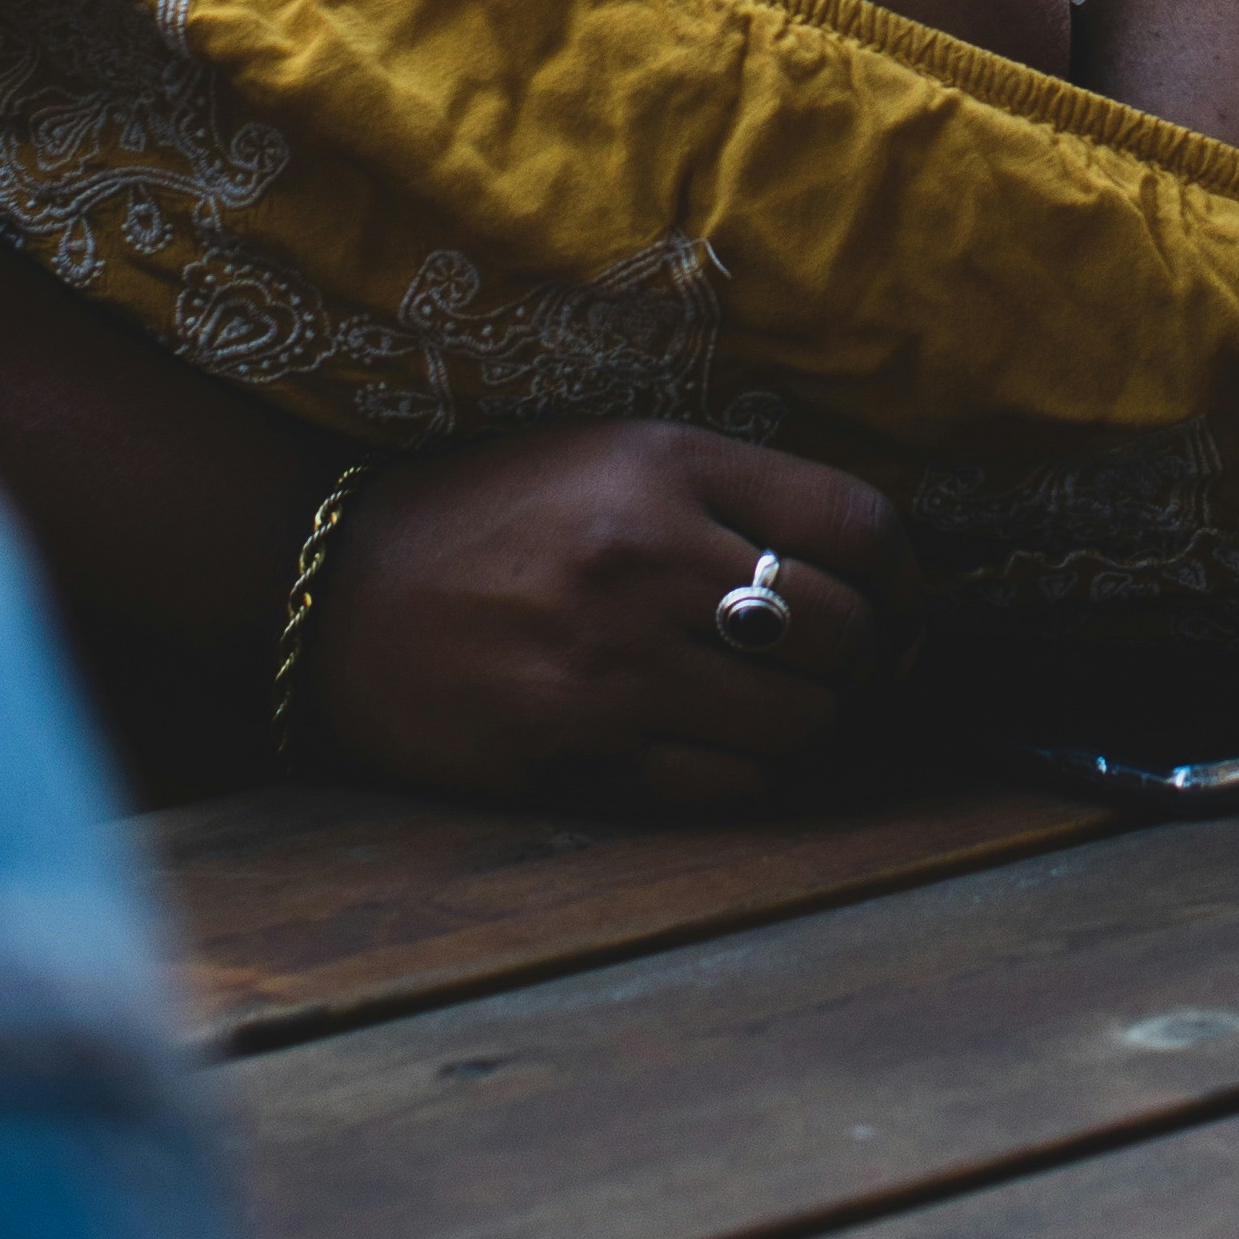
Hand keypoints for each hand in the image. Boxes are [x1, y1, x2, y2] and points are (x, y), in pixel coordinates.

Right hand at [305, 421, 903, 811]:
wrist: (333, 588)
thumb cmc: (490, 515)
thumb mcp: (608, 454)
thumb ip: (731, 491)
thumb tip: (865, 563)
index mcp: (663, 465)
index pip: (857, 522)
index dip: (905, 573)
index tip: (899, 598)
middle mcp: (644, 558)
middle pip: (844, 630)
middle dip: (861, 655)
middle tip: (836, 662)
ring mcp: (609, 663)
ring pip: (799, 721)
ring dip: (807, 721)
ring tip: (774, 705)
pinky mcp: (572, 749)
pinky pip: (724, 784)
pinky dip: (742, 772)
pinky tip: (713, 745)